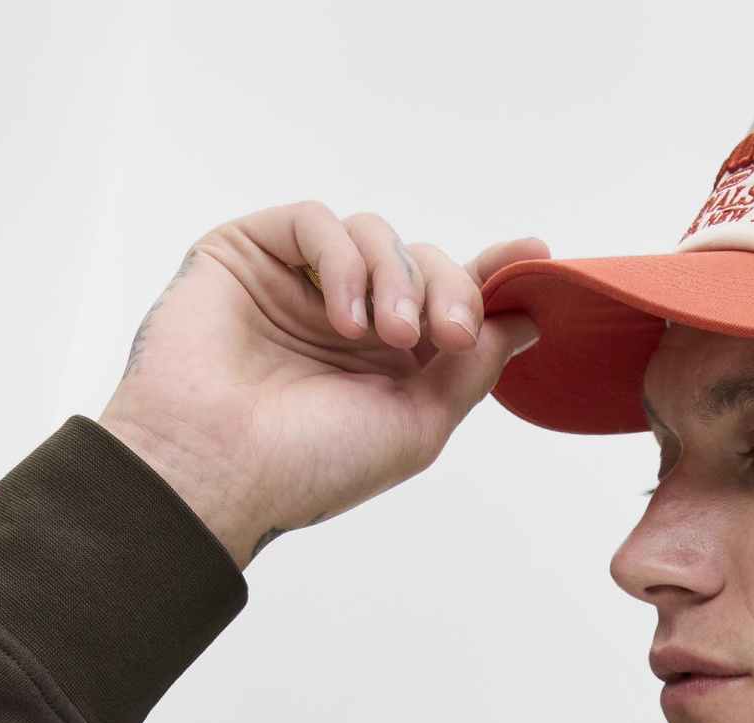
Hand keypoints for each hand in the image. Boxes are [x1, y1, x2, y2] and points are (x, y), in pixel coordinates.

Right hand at [97, 203, 547, 566]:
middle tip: (446, 334)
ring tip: (389, 336)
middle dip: (447, 289)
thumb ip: (470, 369)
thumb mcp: (417, 425)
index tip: (534, 259)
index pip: (446, 301)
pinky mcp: (249, 252)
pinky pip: (316, 222)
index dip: (489, 277)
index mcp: (387, 363)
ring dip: (396, 279)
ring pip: (374, 235)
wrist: (220, 469)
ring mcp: (298, 283)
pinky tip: (342, 317)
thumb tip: (523, 321)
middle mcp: (346, 318)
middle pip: (421, 262)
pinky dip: (342, 260)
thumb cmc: (309, 466)